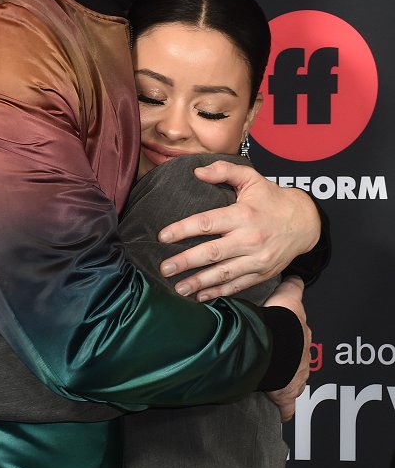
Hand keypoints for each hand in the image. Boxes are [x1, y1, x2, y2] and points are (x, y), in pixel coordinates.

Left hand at [157, 161, 320, 300]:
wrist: (305, 223)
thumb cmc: (272, 199)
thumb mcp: (251, 178)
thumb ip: (224, 171)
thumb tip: (197, 172)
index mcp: (243, 215)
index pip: (207, 223)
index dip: (183, 230)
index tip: (163, 236)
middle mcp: (249, 239)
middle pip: (212, 253)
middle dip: (185, 262)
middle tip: (164, 268)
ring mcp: (257, 259)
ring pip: (223, 274)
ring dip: (199, 283)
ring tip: (178, 288)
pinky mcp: (262, 273)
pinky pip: (237, 286)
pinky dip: (218, 292)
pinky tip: (200, 296)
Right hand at [263, 277, 310, 421]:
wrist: (273, 344)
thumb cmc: (278, 321)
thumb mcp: (286, 296)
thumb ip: (291, 286)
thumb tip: (295, 276)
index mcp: (301, 331)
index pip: (300, 330)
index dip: (292, 330)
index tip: (287, 332)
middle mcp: (302, 354)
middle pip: (298, 354)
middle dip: (289, 354)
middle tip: (275, 352)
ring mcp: (296, 375)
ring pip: (295, 377)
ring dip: (286, 377)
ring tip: (274, 376)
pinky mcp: (287, 393)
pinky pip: (287, 405)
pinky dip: (285, 409)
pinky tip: (282, 412)